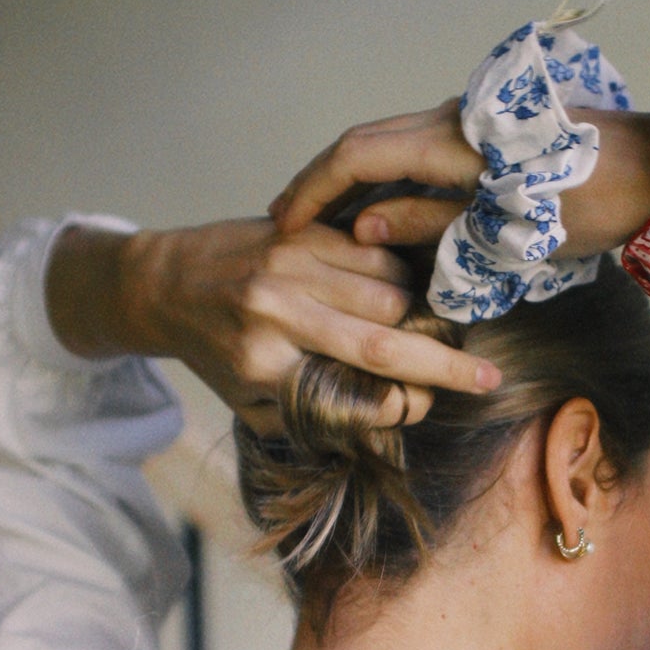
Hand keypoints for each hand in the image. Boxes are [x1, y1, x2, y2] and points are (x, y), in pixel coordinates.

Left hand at [46, 217, 499, 429]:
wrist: (163, 283)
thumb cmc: (215, 353)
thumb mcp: (251, 405)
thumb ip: (315, 418)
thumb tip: (388, 418)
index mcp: (262, 365)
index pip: (352, 391)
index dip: (401, 403)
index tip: (433, 408)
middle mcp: (276, 313)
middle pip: (383, 340)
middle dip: (443, 363)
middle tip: (485, 377)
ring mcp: (289, 265)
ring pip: (388, 291)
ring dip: (422, 315)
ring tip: (437, 332)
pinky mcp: (299, 232)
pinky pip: (373, 255)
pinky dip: (399, 276)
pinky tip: (406, 293)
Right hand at [270, 100, 649, 256]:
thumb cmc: (596, 202)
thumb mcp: (509, 230)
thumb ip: (433, 225)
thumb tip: (367, 229)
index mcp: (454, 137)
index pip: (359, 155)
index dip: (315, 189)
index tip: (283, 223)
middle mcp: (456, 117)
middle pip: (368, 142)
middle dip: (325, 182)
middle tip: (289, 221)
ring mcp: (475, 121)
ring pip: (394, 143)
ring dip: (357, 179)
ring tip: (327, 221)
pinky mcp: (492, 133)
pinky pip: (422, 149)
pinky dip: (391, 177)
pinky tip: (384, 208)